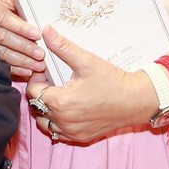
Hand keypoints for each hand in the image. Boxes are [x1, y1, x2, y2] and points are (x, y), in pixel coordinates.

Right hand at [0, 0, 45, 81]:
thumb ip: (15, 3)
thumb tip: (34, 15)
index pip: (3, 17)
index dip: (20, 27)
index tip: (36, 34)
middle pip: (2, 37)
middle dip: (23, 46)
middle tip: (40, 53)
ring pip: (0, 52)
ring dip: (20, 60)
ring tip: (37, 65)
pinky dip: (13, 68)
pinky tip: (25, 71)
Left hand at [24, 27, 158, 144]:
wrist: (135, 100)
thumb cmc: (112, 81)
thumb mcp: (86, 61)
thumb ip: (63, 46)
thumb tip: (46, 31)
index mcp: (60, 102)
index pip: (32, 90)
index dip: (36, 78)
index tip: (45, 70)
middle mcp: (63, 120)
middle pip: (36, 107)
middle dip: (39, 92)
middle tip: (51, 81)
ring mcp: (71, 132)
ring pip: (45, 123)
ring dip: (46, 110)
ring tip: (57, 96)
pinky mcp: (80, 137)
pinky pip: (58, 133)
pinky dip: (58, 123)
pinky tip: (67, 110)